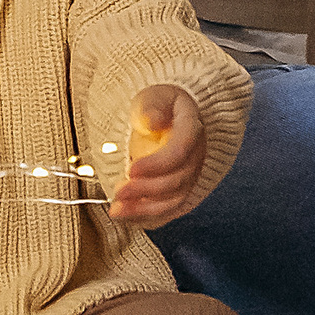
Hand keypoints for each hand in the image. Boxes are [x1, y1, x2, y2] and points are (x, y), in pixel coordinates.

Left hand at [110, 85, 204, 226]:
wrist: (168, 118)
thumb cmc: (160, 106)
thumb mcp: (154, 97)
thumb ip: (152, 107)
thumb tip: (152, 121)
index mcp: (192, 129)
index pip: (180, 151)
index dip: (157, 164)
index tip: (131, 170)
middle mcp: (196, 157)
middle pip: (177, 181)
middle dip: (146, 190)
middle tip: (119, 192)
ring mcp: (190, 177)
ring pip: (173, 201)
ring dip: (145, 210)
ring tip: (117, 210)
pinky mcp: (178, 191)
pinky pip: (167, 211)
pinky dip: (146, 218)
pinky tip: (126, 217)